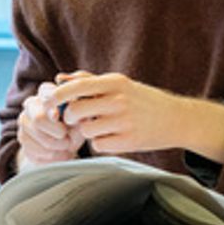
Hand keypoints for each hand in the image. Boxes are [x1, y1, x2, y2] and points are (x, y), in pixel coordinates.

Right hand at [16, 81, 85, 169]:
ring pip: (38, 138)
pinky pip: (35, 151)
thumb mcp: (80, 121)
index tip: (57, 116)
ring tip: (65, 146)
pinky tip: (58, 153)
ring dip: (56, 146)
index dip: (50, 106)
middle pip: (38, 119)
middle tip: (68, 139)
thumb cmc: (74, 127)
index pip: (45, 94)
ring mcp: (24, 121)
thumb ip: (78, 117)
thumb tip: (76, 117)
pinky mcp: (22, 139)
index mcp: (46, 93)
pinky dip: (50, 156)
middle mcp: (31, 104)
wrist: (64, 144)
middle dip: (56, 133)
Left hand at [52, 71, 223, 158]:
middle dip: (71, 117)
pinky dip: (101, 143)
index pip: (77, 87)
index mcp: (115, 82)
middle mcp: (119, 100)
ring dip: (88, 131)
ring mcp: (125, 122)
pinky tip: (113, 137)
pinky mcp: (129, 142)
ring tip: (103, 126)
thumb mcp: (119, 84)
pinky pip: (98, 145)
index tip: (47, 102)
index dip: (57, 96)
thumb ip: (89, 80)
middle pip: (75, 111)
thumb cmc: (143, 100)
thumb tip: (60, 78)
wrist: (176, 119)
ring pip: (85, 130)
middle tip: (79, 118)